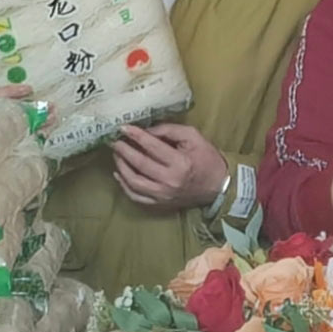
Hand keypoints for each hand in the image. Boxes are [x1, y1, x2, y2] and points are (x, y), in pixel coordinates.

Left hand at [110, 121, 231, 211]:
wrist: (218, 186)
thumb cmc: (206, 158)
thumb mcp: (193, 137)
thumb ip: (169, 130)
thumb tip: (146, 130)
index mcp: (180, 163)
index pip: (152, 147)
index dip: (136, 136)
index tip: (123, 127)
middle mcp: (169, 181)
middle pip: (139, 164)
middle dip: (124, 150)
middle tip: (115, 140)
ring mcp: (163, 195)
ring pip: (133, 182)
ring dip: (121, 166)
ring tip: (116, 154)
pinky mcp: (160, 204)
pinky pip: (136, 197)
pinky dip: (124, 186)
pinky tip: (119, 174)